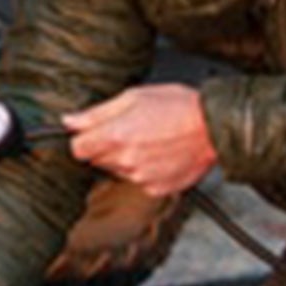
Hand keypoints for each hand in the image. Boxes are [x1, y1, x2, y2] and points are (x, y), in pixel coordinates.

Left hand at [63, 83, 218, 198]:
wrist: (215, 127)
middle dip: (107, 146)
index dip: (84, 139)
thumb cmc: (180, 107)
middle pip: (97, 160)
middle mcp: (125, 161)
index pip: (77, 149)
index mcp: (115, 136)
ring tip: (150, 140)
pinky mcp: (157, 188)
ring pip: (118, 171)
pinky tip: (160, 154)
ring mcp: (141, 178)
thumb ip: (96, 113)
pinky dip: (145, 170)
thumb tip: (70, 121)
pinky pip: (139, 181)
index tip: (93, 133)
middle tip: (131, 130)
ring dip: (126, 158)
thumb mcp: (134, 97)